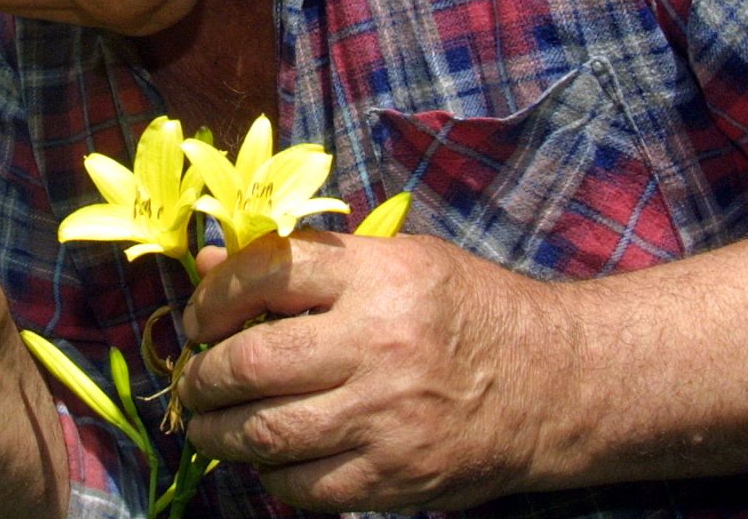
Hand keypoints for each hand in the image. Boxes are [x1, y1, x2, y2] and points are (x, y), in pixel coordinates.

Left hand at [178, 231, 564, 512]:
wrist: (554, 384)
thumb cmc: (466, 310)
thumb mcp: (397, 262)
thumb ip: (305, 264)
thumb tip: (211, 264)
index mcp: (378, 275)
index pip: (263, 275)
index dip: (212, 297)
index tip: (198, 317)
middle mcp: (378, 342)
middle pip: (251, 361)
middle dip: (203, 374)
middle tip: (194, 378)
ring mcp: (386, 416)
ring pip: (265, 431)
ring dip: (218, 430)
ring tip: (209, 423)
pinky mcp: (395, 477)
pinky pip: (302, 486)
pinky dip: (269, 475)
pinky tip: (267, 458)